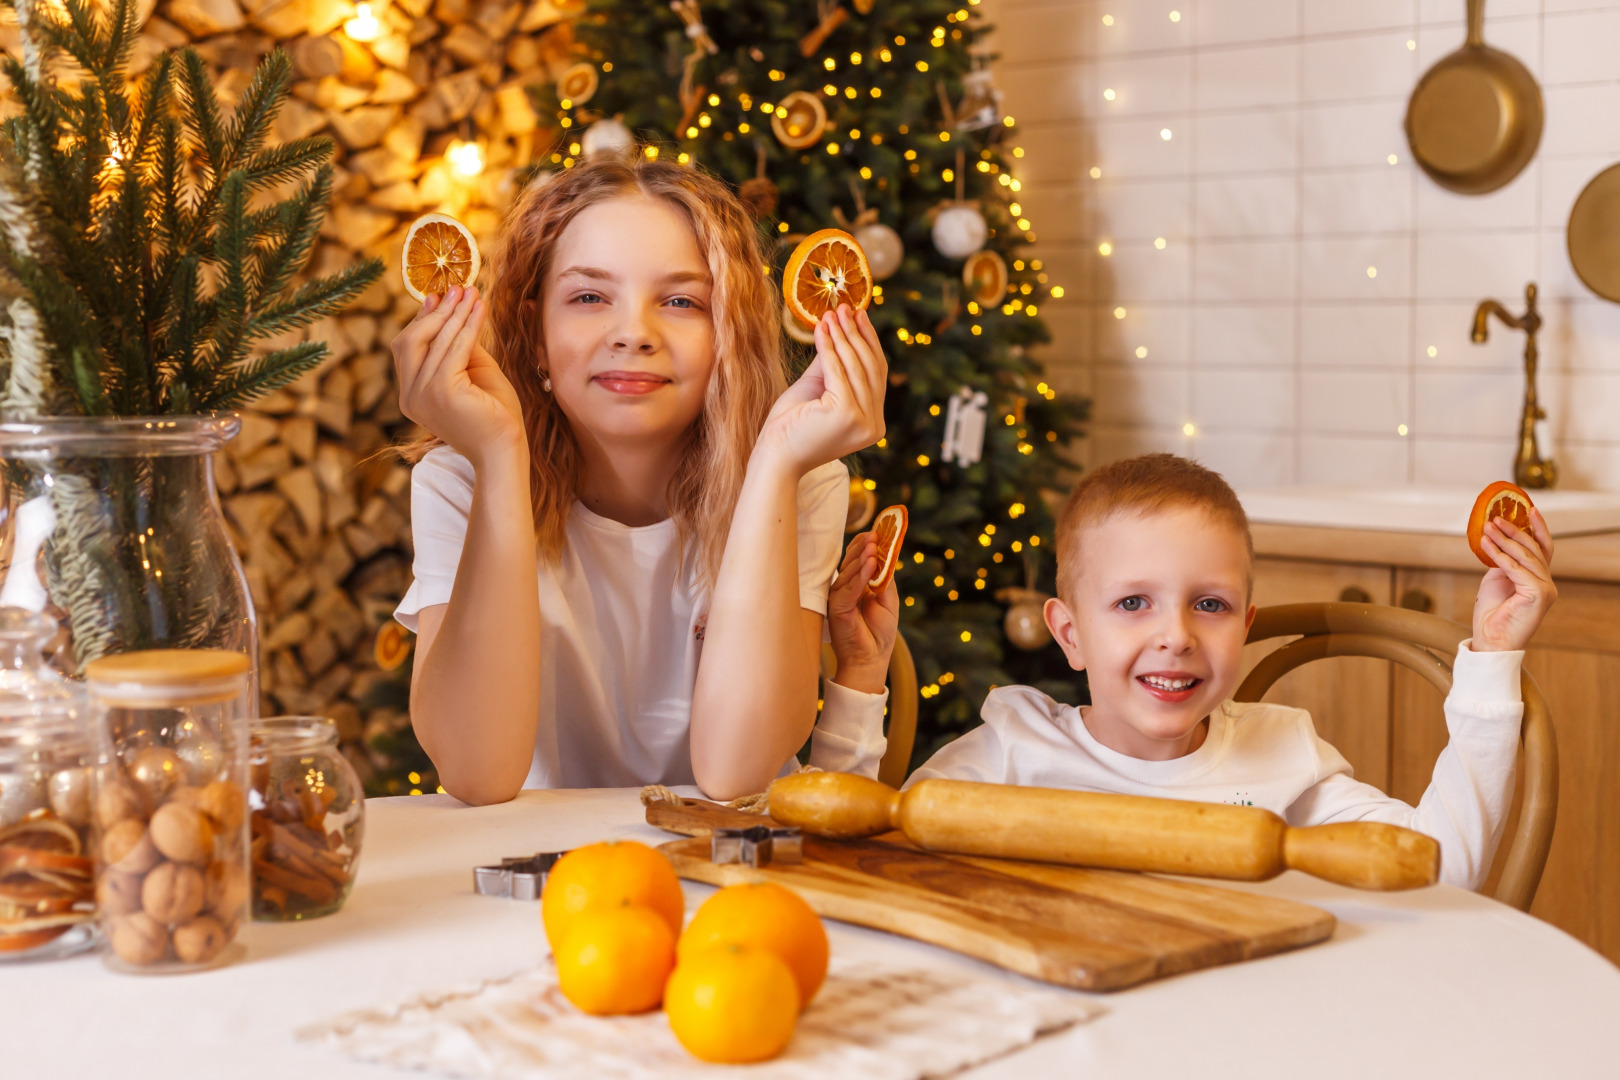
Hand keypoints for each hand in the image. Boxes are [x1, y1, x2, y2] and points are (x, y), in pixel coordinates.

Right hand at [392, 286, 526, 468]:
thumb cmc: (495, 417)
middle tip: (458, 289)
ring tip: (471, 292)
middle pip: (410, 341)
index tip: (439, 295)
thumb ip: (462, 348)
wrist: (505, 451)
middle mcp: (409, 396)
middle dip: (435, 312)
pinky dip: (467, 325)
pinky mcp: (441, 391)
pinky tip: (479, 309)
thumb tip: (458, 311)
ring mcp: (421, 395)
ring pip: (433, 341)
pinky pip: (454, 348)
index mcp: (412, 395)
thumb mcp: (474, 374)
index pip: (407, 348)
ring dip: (455, 313)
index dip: (422, 319)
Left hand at [757, 305, 886, 474]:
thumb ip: (833, 364)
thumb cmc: (791, 427)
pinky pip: (838, 371)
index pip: (876, 375)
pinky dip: (829, 347)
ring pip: (855, 367)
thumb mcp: (818, 389)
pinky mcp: (846, 414)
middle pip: (870, 368)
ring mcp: (863, 422)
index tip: (859, 316)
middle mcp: (874, 426)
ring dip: (842, 336)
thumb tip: (839, 327)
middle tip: (845, 307)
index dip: (869, 342)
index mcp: (873, 424)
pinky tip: (821, 330)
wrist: (774, 456)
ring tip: (831, 314)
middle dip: (856, 334)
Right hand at [826, 529, 898, 694]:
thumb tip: (887, 555)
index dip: (867, 544)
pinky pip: (848, 589)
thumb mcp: (888, 601)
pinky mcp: (837, 608)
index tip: (879, 531)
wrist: (870, 660)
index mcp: (856, 584)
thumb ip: (885, 579)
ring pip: (849, 572)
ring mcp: (839, 597)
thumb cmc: (879, 633)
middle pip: (851, 561)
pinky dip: (860, 576)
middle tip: (876, 536)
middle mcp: (845, 587)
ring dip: (863, 559)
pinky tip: (871, 565)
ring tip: (874, 548)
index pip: (858, 558)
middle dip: (864, 547)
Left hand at [1472, 506, 1556, 651]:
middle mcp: (1546, 583)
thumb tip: (1500, 543)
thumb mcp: (1496, 580)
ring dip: (1504, 540)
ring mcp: (1545, 589)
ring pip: (1525, 557)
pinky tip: (1486, 544)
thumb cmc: (1492, 614)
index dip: (1537, 528)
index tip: (1529, 509)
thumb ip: (1504, 562)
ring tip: (1488, 528)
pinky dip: (1500, 555)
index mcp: (1538, 579)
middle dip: (1514, 530)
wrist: (1490, 639)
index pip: (1543, 549)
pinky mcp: (1538, 594)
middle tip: (1496, 518)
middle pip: (1534, 549)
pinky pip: (1516, 569)